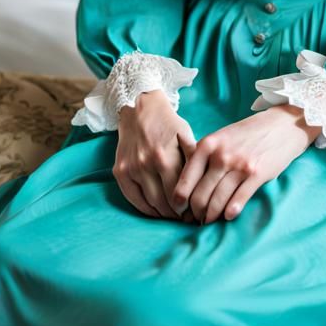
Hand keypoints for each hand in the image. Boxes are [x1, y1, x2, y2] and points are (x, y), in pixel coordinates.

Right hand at [114, 89, 198, 221]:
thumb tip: (206, 181)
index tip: (195, 213)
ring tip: (173, 216)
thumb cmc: (167, 122)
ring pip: (149, 204)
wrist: (139, 107)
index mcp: (166, 157)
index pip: (179, 194)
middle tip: (186, 218)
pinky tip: (156, 211)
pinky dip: (145, 209)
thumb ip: (195, 157)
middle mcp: (147, 165)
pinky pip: (133, 199)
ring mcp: (131, 169)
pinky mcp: (119, 172)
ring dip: (162, 214)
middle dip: (177, 215)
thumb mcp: (186, 134)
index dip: (188, 208)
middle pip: (164, 203)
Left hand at [171, 104, 322, 225]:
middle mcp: (220, 155)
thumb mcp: (221, 138)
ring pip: (216, 202)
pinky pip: (237, 202)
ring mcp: (238, 165)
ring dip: (211, 217)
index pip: (184, 181)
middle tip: (197, 220)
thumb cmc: (248, 134)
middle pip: (199, 197)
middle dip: (196, 214)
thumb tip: (187, 187)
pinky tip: (228, 216)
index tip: (180, 211)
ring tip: (210, 221)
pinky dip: (230, 213)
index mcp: (207, 145)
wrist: (281, 125)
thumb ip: (204, 157)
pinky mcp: (256, 175)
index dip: (179, 202)